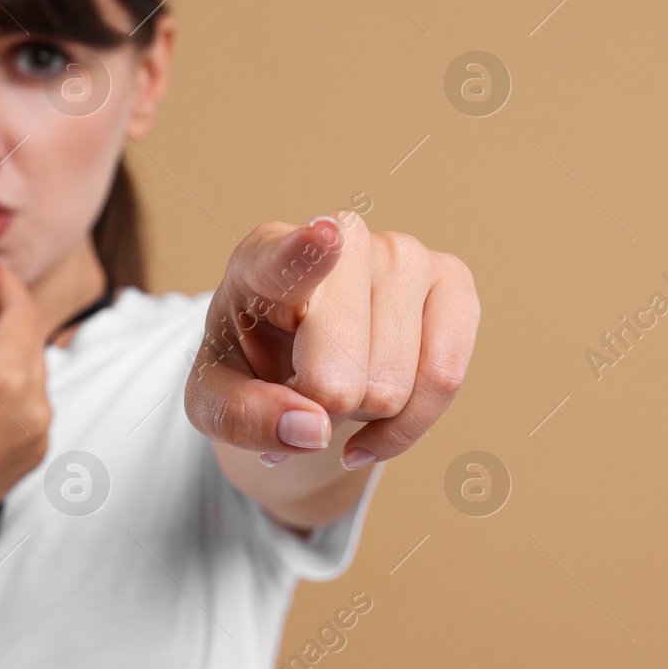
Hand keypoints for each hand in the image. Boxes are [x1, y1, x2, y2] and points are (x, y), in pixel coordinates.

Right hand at [0, 261, 52, 561]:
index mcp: (3, 378)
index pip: (23, 311)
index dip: (8, 284)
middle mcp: (32, 407)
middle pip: (33, 340)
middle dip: (7, 317)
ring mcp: (38, 434)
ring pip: (36, 373)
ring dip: (12, 354)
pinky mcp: (35, 455)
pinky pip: (34, 407)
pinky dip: (15, 390)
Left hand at [185, 211, 478, 469]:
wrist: (297, 355)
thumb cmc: (251, 365)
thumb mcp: (214, 401)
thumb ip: (243, 418)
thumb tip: (313, 430)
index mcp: (262, 259)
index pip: (287, 259)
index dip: (306, 253)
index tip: (323, 238)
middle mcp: (343, 239)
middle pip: (339, 374)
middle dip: (322, 409)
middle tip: (303, 389)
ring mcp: (404, 254)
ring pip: (393, 386)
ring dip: (364, 413)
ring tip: (342, 383)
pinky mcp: (453, 281)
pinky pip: (445, 379)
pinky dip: (408, 424)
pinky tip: (376, 421)